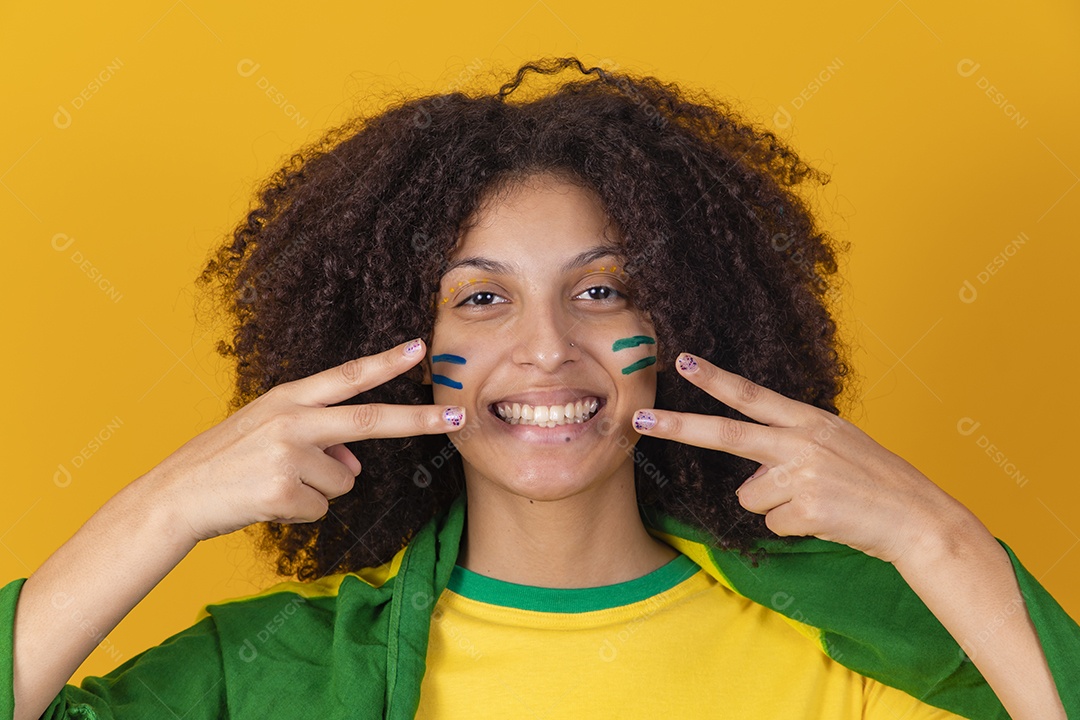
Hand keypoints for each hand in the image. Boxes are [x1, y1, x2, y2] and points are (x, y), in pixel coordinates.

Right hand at [143, 338, 465, 542]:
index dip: (385, 362)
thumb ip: (317, 440)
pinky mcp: (283, 490)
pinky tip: (267, 502)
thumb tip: (355, 467)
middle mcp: (292, 420)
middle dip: (419, 420)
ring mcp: (288, 454)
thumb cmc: (226, 463)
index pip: (347, 376)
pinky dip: (300, 513)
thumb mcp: (270, 436)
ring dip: (318, 491)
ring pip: (343, 481)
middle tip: (457, 418)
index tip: (420, 348)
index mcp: (288, 399)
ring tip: (274, 485)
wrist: (174, 497)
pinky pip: (321, 508)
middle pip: (370, 420)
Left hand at [631, 353, 969, 562]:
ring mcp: (803, 474)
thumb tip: (753, 470)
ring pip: (750, 496)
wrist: (919, 518)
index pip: (752, 395)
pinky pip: (773, 523)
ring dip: (775, 507)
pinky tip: (825, 521)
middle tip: (638, 420)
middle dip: (678, 427)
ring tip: (817, 504)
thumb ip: (795, 442)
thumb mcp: (838, 444)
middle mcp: (801, 441)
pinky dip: (794, 528)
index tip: (681, 361)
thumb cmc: (876, 482)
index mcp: (809, 420)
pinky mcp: (807, 508)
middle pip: (726, 434)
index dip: (715, 379)